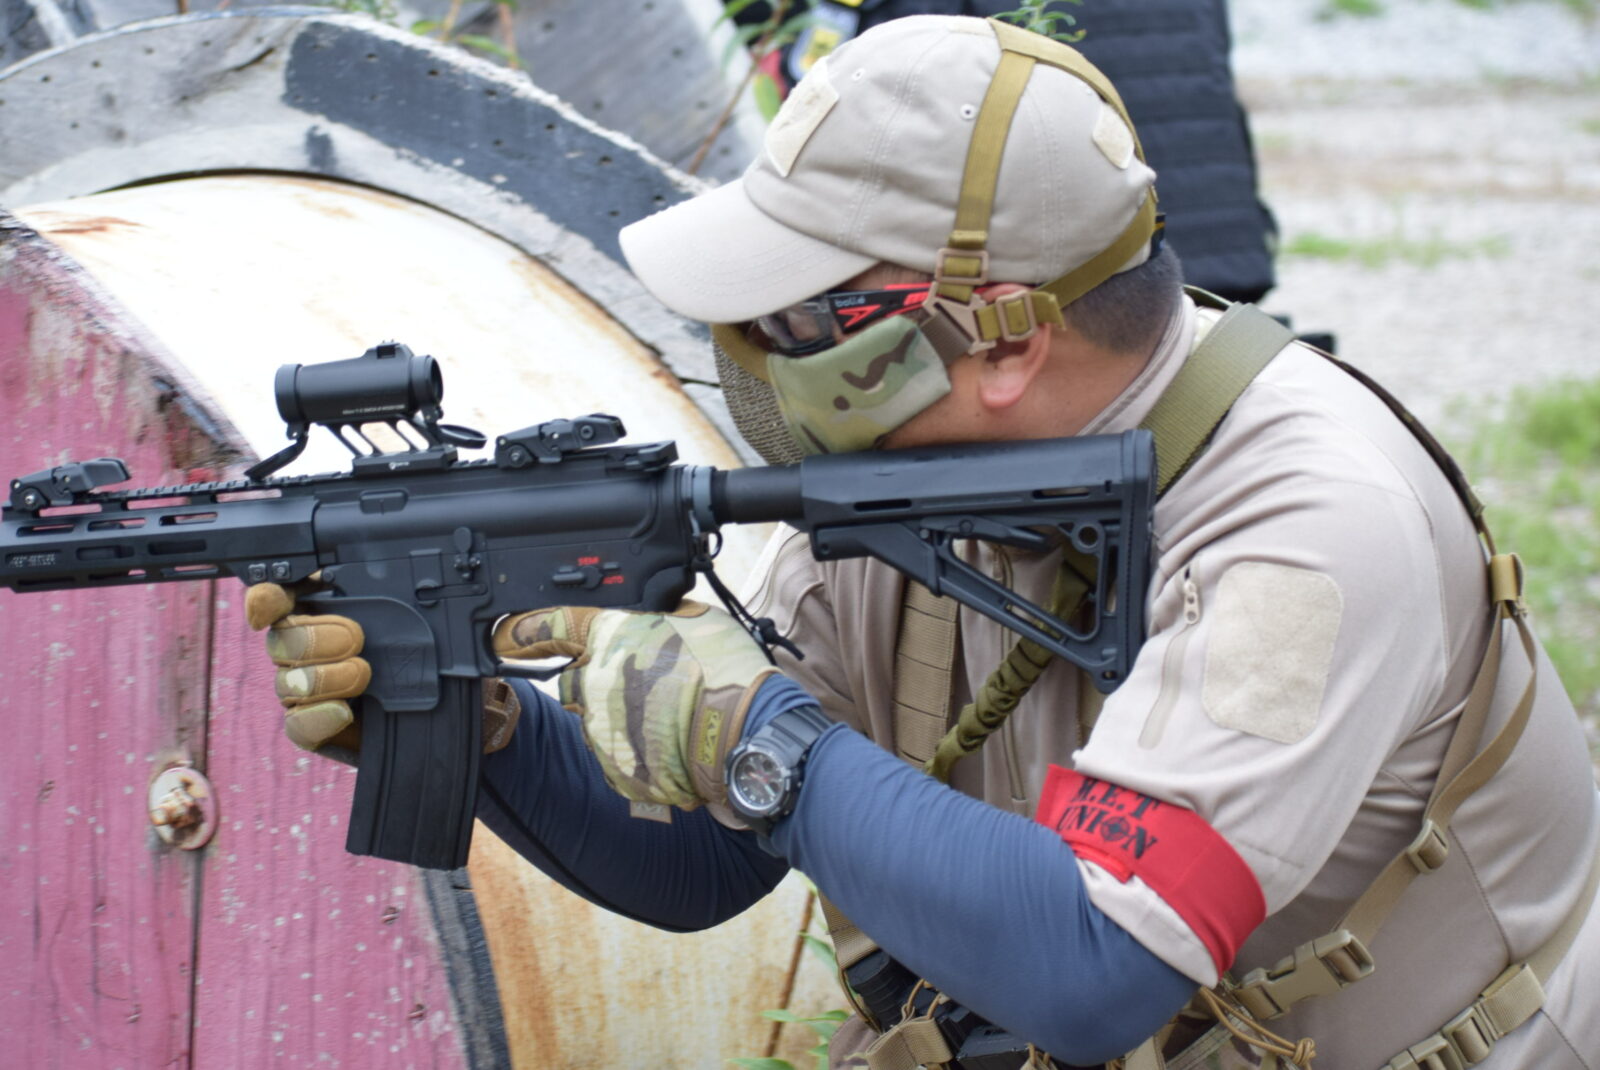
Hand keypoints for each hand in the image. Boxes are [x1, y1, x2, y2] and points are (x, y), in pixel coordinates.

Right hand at [244, 582, 520, 756]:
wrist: (441, 711)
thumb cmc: (434, 658)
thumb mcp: (441, 627)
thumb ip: (436, 609)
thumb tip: (459, 602)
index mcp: (328, 610)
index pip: (281, 598)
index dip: (268, 598)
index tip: (271, 601)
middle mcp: (308, 649)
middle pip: (281, 638)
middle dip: (312, 636)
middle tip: (356, 639)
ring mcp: (306, 691)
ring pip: (286, 681)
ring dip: (322, 676)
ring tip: (363, 674)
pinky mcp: (313, 727)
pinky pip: (296, 724)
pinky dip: (317, 716)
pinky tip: (342, 711)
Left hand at [493, 601, 776, 809]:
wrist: (745, 736)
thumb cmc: (726, 671)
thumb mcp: (695, 617)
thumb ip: (655, 616)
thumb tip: (646, 615)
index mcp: (611, 636)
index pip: (549, 627)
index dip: (523, 631)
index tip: (507, 635)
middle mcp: (595, 681)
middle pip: (573, 679)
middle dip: (596, 679)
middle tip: (642, 682)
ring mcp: (602, 729)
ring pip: (597, 720)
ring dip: (622, 717)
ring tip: (670, 716)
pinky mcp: (615, 769)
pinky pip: (616, 756)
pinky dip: (637, 751)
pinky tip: (671, 744)